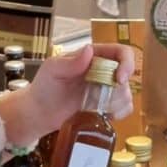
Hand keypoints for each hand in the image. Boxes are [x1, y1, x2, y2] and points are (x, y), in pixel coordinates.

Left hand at [0, 42, 134, 145]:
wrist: (39, 112)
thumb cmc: (44, 86)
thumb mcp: (52, 70)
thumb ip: (70, 62)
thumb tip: (89, 51)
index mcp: (94, 56)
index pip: (121, 52)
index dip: (127, 63)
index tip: (120, 79)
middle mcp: (103, 71)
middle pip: (127, 75)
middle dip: (120, 89)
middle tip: (104, 100)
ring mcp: (106, 89)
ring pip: (126, 93)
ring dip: (117, 102)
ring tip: (97, 109)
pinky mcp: (106, 106)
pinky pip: (124, 108)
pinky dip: (119, 113)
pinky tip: (105, 116)